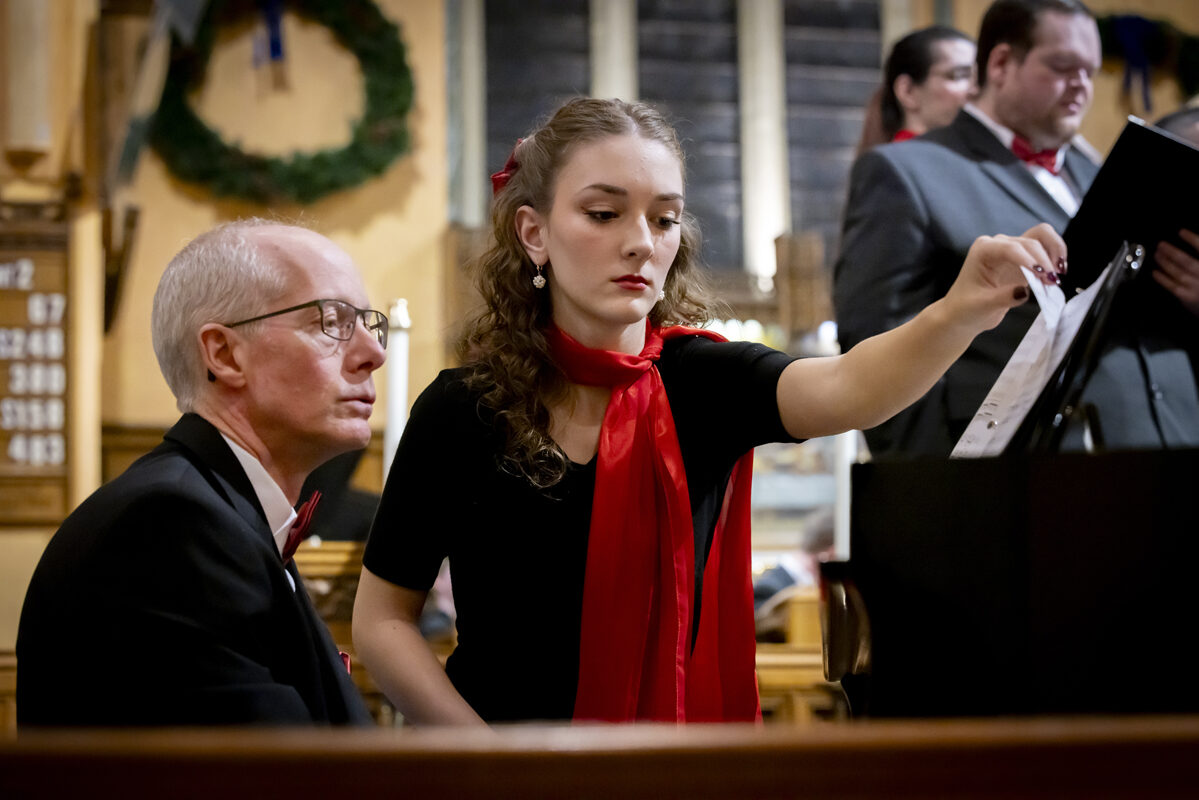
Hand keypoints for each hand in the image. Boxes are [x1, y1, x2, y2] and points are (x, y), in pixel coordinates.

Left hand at [942, 223, 1066, 333]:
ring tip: (1059, 274)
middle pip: (1030, 242)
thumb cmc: (966, 307)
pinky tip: (1058, 273)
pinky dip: (1054, 257)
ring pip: (1041, 236)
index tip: (1043, 275)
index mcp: (983, 250)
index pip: (1011, 248)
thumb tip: (1024, 292)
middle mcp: (998, 244)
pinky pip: (1044, 248)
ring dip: (1054, 252)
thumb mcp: (981, 305)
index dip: (1030, 259)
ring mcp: (1012, 250)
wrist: (964, 313)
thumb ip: (1003, 298)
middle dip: (1044, 261)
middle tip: (1052, 283)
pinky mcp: (1023, 259)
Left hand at [1153, 229, 1198, 316]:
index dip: (1192, 239)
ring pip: (1178, 273)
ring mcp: (1196, 287)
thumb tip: (1191, 240)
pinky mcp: (1188, 297)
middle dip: (1172, 252)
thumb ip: (1198, 253)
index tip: (1181, 231)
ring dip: (1165, 263)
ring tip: (1156, 254)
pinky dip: (1163, 279)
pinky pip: (1173, 287)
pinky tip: (1154, 272)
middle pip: (1186, 262)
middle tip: (1161, 244)